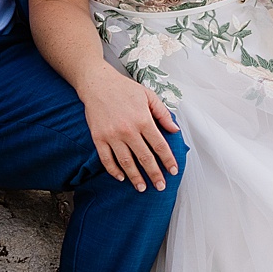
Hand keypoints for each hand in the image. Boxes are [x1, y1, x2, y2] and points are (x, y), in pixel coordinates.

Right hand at [78, 67, 180, 191]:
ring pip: (126, 162)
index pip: (159, 146)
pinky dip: (113, 170)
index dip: (168, 160)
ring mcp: (112, 135)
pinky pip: (106, 159)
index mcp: (143, 120)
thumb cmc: (124, 88)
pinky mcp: (98, 138)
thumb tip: (174, 130)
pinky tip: (120, 177)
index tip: (173, 171)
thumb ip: (163, 114)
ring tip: (141, 188)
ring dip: (135, 177)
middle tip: (160, 186)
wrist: (97, 83)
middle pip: (145, 158)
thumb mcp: (148, 96)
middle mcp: (128, 130)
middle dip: (154, 174)